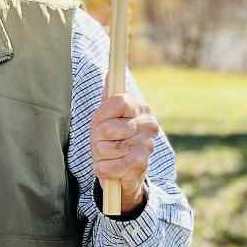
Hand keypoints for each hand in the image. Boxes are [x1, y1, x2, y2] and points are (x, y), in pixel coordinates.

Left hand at [90, 90, 160, 215]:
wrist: (124, 174)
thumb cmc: (112, 141)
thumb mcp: (107, 117)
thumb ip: (109, 97)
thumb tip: (110, 73)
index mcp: (141, 109)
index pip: (118, 101)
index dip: (102, 114)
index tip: (100, 121)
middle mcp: (149, 125)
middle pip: (106, 127)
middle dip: (97, 139)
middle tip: (105, 143)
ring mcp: (146, 145)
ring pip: (104, 147)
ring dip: (100, 155)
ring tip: (109, 156)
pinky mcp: (140, 164)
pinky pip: (107, 166)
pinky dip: (102, 169)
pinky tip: (110, 168)